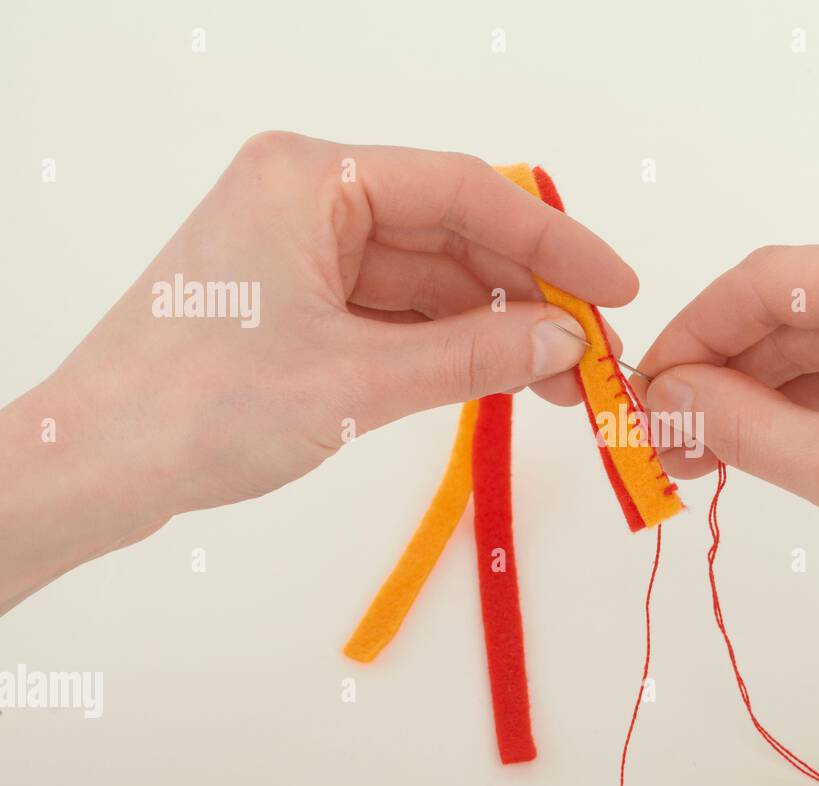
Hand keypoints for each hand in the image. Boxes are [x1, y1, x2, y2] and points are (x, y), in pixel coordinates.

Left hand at [0, 132, 635, 608]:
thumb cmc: (199, 409)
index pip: (464, 191)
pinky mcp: (295, 297)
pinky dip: (448, 345)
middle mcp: (307, 196)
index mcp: (311, 177)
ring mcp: (299, 248)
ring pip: (428, 277)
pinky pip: (395, 310)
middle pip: (451, 233)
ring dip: (493, 327)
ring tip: (562, 382)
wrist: (93, 467)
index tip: (617, 288)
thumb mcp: (356, 382)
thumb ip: (472, 354)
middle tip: (596, 357)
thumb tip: (567, 341)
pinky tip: (501, 379)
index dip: (553, 243)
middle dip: (527, 295)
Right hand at [640, 239, 818, 785]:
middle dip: (730, 376)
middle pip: (802, 309)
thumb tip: (660, 399)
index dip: (691, 335)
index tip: (645, 391)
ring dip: (775, 395)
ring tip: (715, 457)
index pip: (765, 282)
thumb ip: (737, 424)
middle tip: (672, 441)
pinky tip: (782, 447)